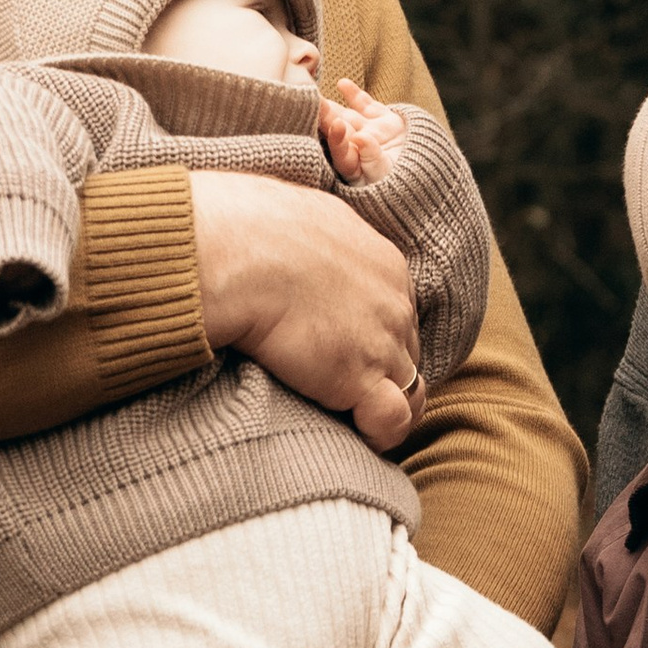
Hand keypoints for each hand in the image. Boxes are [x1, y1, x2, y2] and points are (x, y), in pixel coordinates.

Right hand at [191, 169, 421, 446]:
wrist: (236, 253)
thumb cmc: (244, 227)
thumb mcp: (293, 213)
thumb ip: (307, 236)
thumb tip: (284, 240)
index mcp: (381, 261)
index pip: (394, 310)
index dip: (372, 334)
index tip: (343, 347)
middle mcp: (393, 302)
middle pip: (404, 350)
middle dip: (380, 371)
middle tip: (343, 388)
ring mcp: (383, 342)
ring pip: (410, 389)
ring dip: (385, 406)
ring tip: (354, 420)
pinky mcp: (361, 379)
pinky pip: (393, 421)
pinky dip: (379, 433)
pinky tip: (355, 433)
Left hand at [317, 77, 406, 185]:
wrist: (431, 167)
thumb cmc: (406, 180)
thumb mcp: (389, 172)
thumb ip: (372, 157)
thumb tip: (359, 139)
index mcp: (356, 168)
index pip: (341, 154)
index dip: (337, 140)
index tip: (337, 126)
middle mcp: (358, 149)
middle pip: (339, 132)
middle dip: (325, 118)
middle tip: (314, 103)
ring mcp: (369, 132)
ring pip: (347, 117)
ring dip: (332, 106)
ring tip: (317, 94)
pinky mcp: (381, 119)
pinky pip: (364, 105)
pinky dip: (354, 94)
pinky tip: (343, 84)